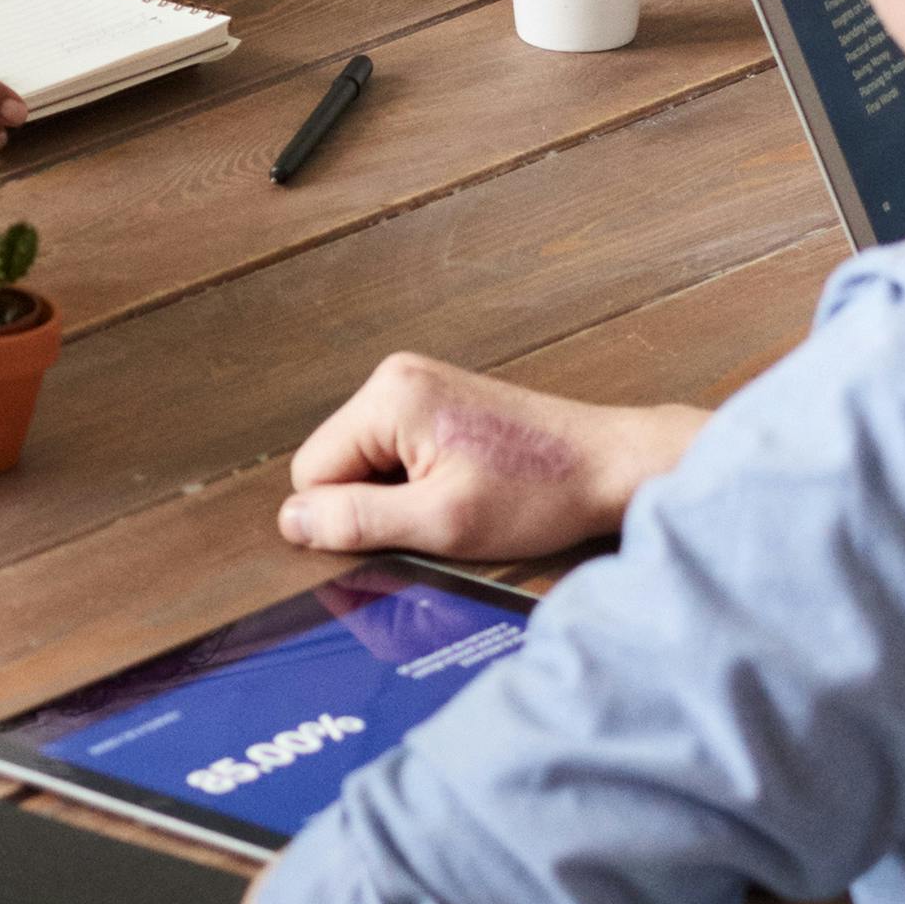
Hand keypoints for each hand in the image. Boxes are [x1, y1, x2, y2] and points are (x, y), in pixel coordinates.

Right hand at [277, 347, 681, 564]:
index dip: (350, 517)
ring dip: (402, 496)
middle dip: (377, 503)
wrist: (612, 467)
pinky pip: (395, 452)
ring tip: (460, 501)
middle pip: (336, 463)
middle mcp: (396, 378)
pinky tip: (465, 488)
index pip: (311, 472)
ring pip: (365, 462)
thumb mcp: (441, 521)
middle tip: (440, 516)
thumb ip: (358, 520)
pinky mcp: (439, 401)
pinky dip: (420, 482)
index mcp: (389, 396)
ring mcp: (418, 385)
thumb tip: (292, 522)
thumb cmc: (543, 491)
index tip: (410, 526)